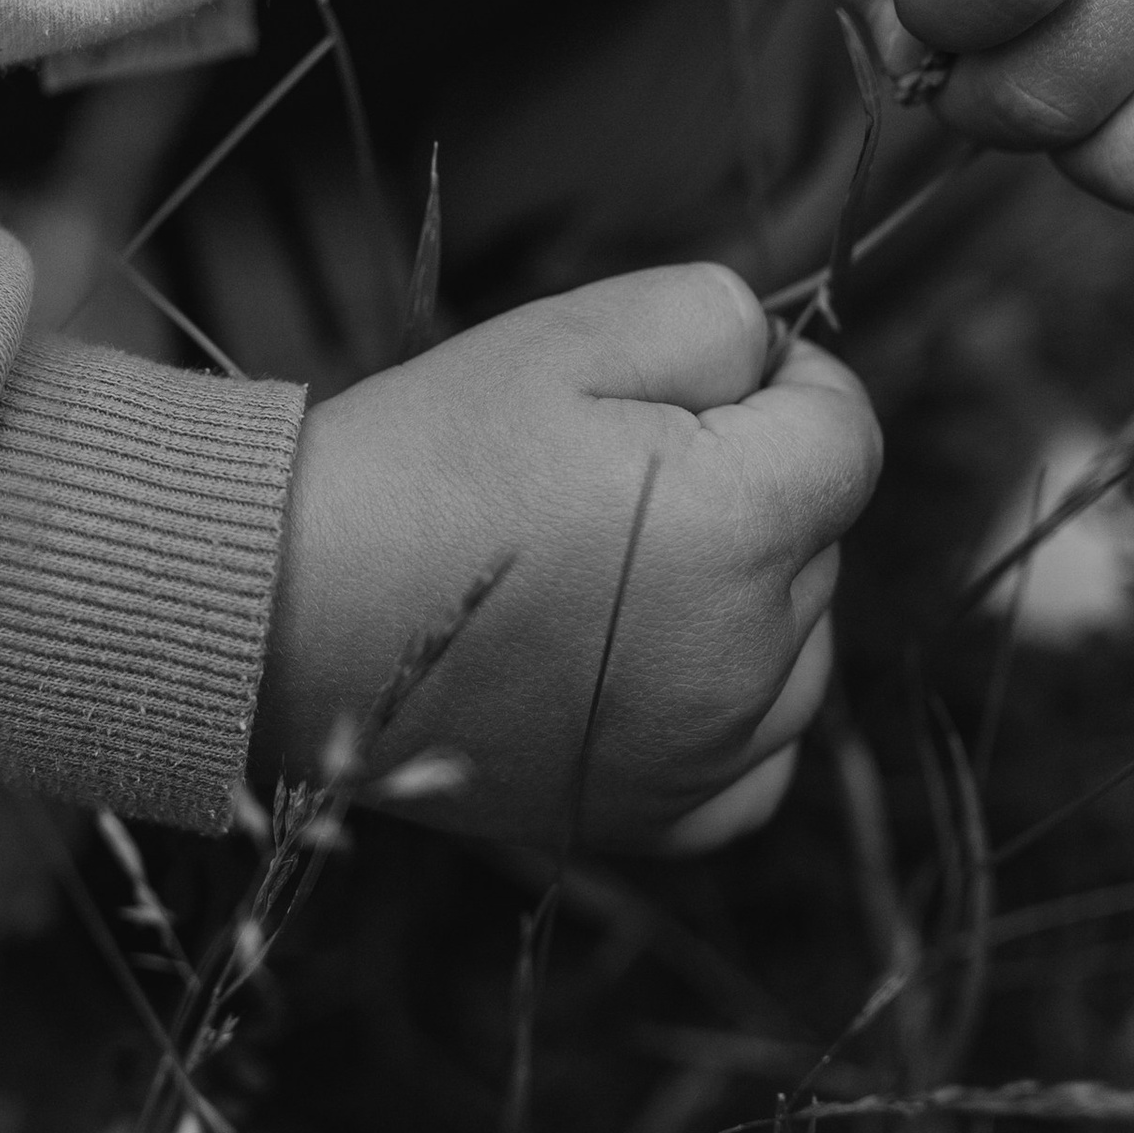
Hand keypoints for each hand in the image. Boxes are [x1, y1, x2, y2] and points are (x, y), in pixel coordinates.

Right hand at [252, 265, 880, 856]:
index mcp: (741, 528)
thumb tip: (779, 361)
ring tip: (616, 561)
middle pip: (820, 539)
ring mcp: (706, 753)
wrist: (283, 609)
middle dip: (750, 483)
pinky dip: (734, 712)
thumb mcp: (567, 334)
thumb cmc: (422, 461)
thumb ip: (718, 316)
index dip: (785, 382)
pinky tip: (656, 663)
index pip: (850, 433)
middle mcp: (747, 660)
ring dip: (749, 595)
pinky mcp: (654, 816)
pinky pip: (761, 759)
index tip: (696, 382)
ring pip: (802, 646)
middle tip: (608, 469)